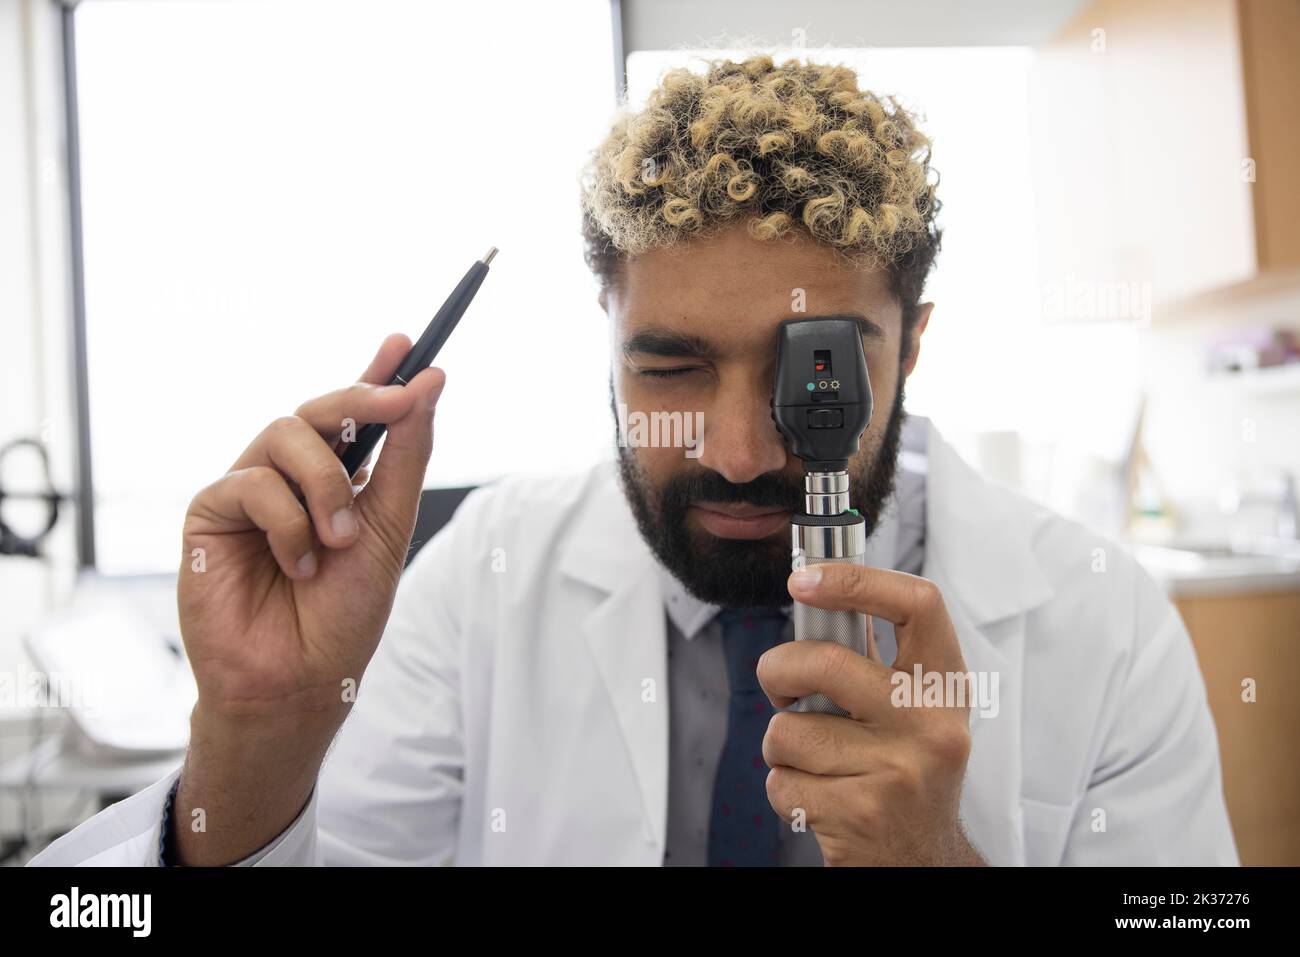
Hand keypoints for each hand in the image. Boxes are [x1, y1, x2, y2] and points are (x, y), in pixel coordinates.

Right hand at [171, 335, 443, 863]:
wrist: (299, 678)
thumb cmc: (344, 613)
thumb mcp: (389, 527)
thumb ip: (405, 456)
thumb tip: (429, 383)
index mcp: (339, 479)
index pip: (355, 415)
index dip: (376, 374)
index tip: (409, 342)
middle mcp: (293, 477)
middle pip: (320, 408)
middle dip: (361, 400)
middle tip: (400, 398)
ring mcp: (251, 490)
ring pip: (285, 433)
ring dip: (326, 484)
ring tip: (339, 539)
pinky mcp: (211, 512)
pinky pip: (250, 481)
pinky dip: (285, 520)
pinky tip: (295, 562)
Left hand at [757, 563, 985, 865]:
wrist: (922, 861)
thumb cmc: (902, 774)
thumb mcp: (910, 712)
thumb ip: (872, 662)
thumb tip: (813, 597)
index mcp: (943, 687)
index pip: (919, 604)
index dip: (856, 579)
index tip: (805, 578)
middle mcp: (931, 725)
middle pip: (824, 662)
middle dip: (778, 670)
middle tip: (780, 687)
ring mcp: (899, 770)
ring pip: (788, 730)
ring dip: (783, 748)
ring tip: (818, 764)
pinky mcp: (861, 812)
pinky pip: (781, 781)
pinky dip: (786, 791)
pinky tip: (821, 801)